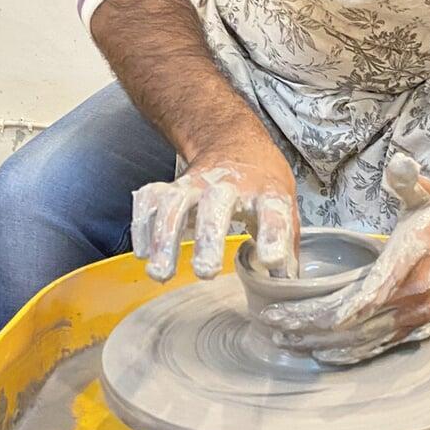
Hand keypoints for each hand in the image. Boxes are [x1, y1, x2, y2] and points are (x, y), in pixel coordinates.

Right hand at [131, 147, 299, 281]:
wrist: (234, 142)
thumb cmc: (261, 184)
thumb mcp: (285, 207)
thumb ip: (287, 247)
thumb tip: (287, 287)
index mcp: (266, 190)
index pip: (273, 211)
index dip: (274, 237)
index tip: (271, 261)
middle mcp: (229, 184)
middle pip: (217, 204)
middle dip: (209, 237)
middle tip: (205, 271)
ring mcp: (197, 182)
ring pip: (176, 202)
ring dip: (165, 236)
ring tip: (161, 273)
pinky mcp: (172, 184)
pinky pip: (150, 200)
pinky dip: (142, 226)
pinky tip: (144, 253)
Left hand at [260, 153, 429, 363]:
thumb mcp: (427, 192)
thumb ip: (408, 179)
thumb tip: (398, 163)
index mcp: (408, 266)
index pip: (363, 299)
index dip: (325, 312)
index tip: (289, 311)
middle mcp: (412, 299)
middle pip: (351, 326)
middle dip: (307, 328)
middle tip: (270, 325)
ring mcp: (414, 318)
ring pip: (360, 342)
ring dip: (320, 345)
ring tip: (284, 341)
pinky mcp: (415, 327)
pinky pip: (376, 347)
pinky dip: (346, 353)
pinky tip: (321, 354)